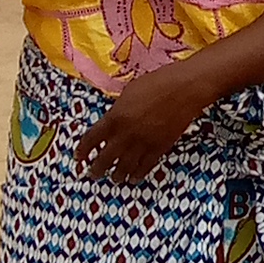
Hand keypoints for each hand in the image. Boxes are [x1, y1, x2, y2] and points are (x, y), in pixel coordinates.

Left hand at [75, 63, 205, 181]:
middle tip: (92, 174)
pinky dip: (138, 174)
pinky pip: (145, 166)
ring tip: (113, 179)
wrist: (185, 89)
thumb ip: (118, 109)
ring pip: (125, 166)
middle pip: (105, 158)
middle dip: (97, 169)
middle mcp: (125, 134)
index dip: (83, 150)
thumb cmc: (157, 82)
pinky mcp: (159, 148)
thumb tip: (115, 118)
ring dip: (117, 175)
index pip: (92, 138)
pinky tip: (134, 178)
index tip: (78, 157)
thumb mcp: (129, 91)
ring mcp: (143, 143)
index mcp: (115, 117)